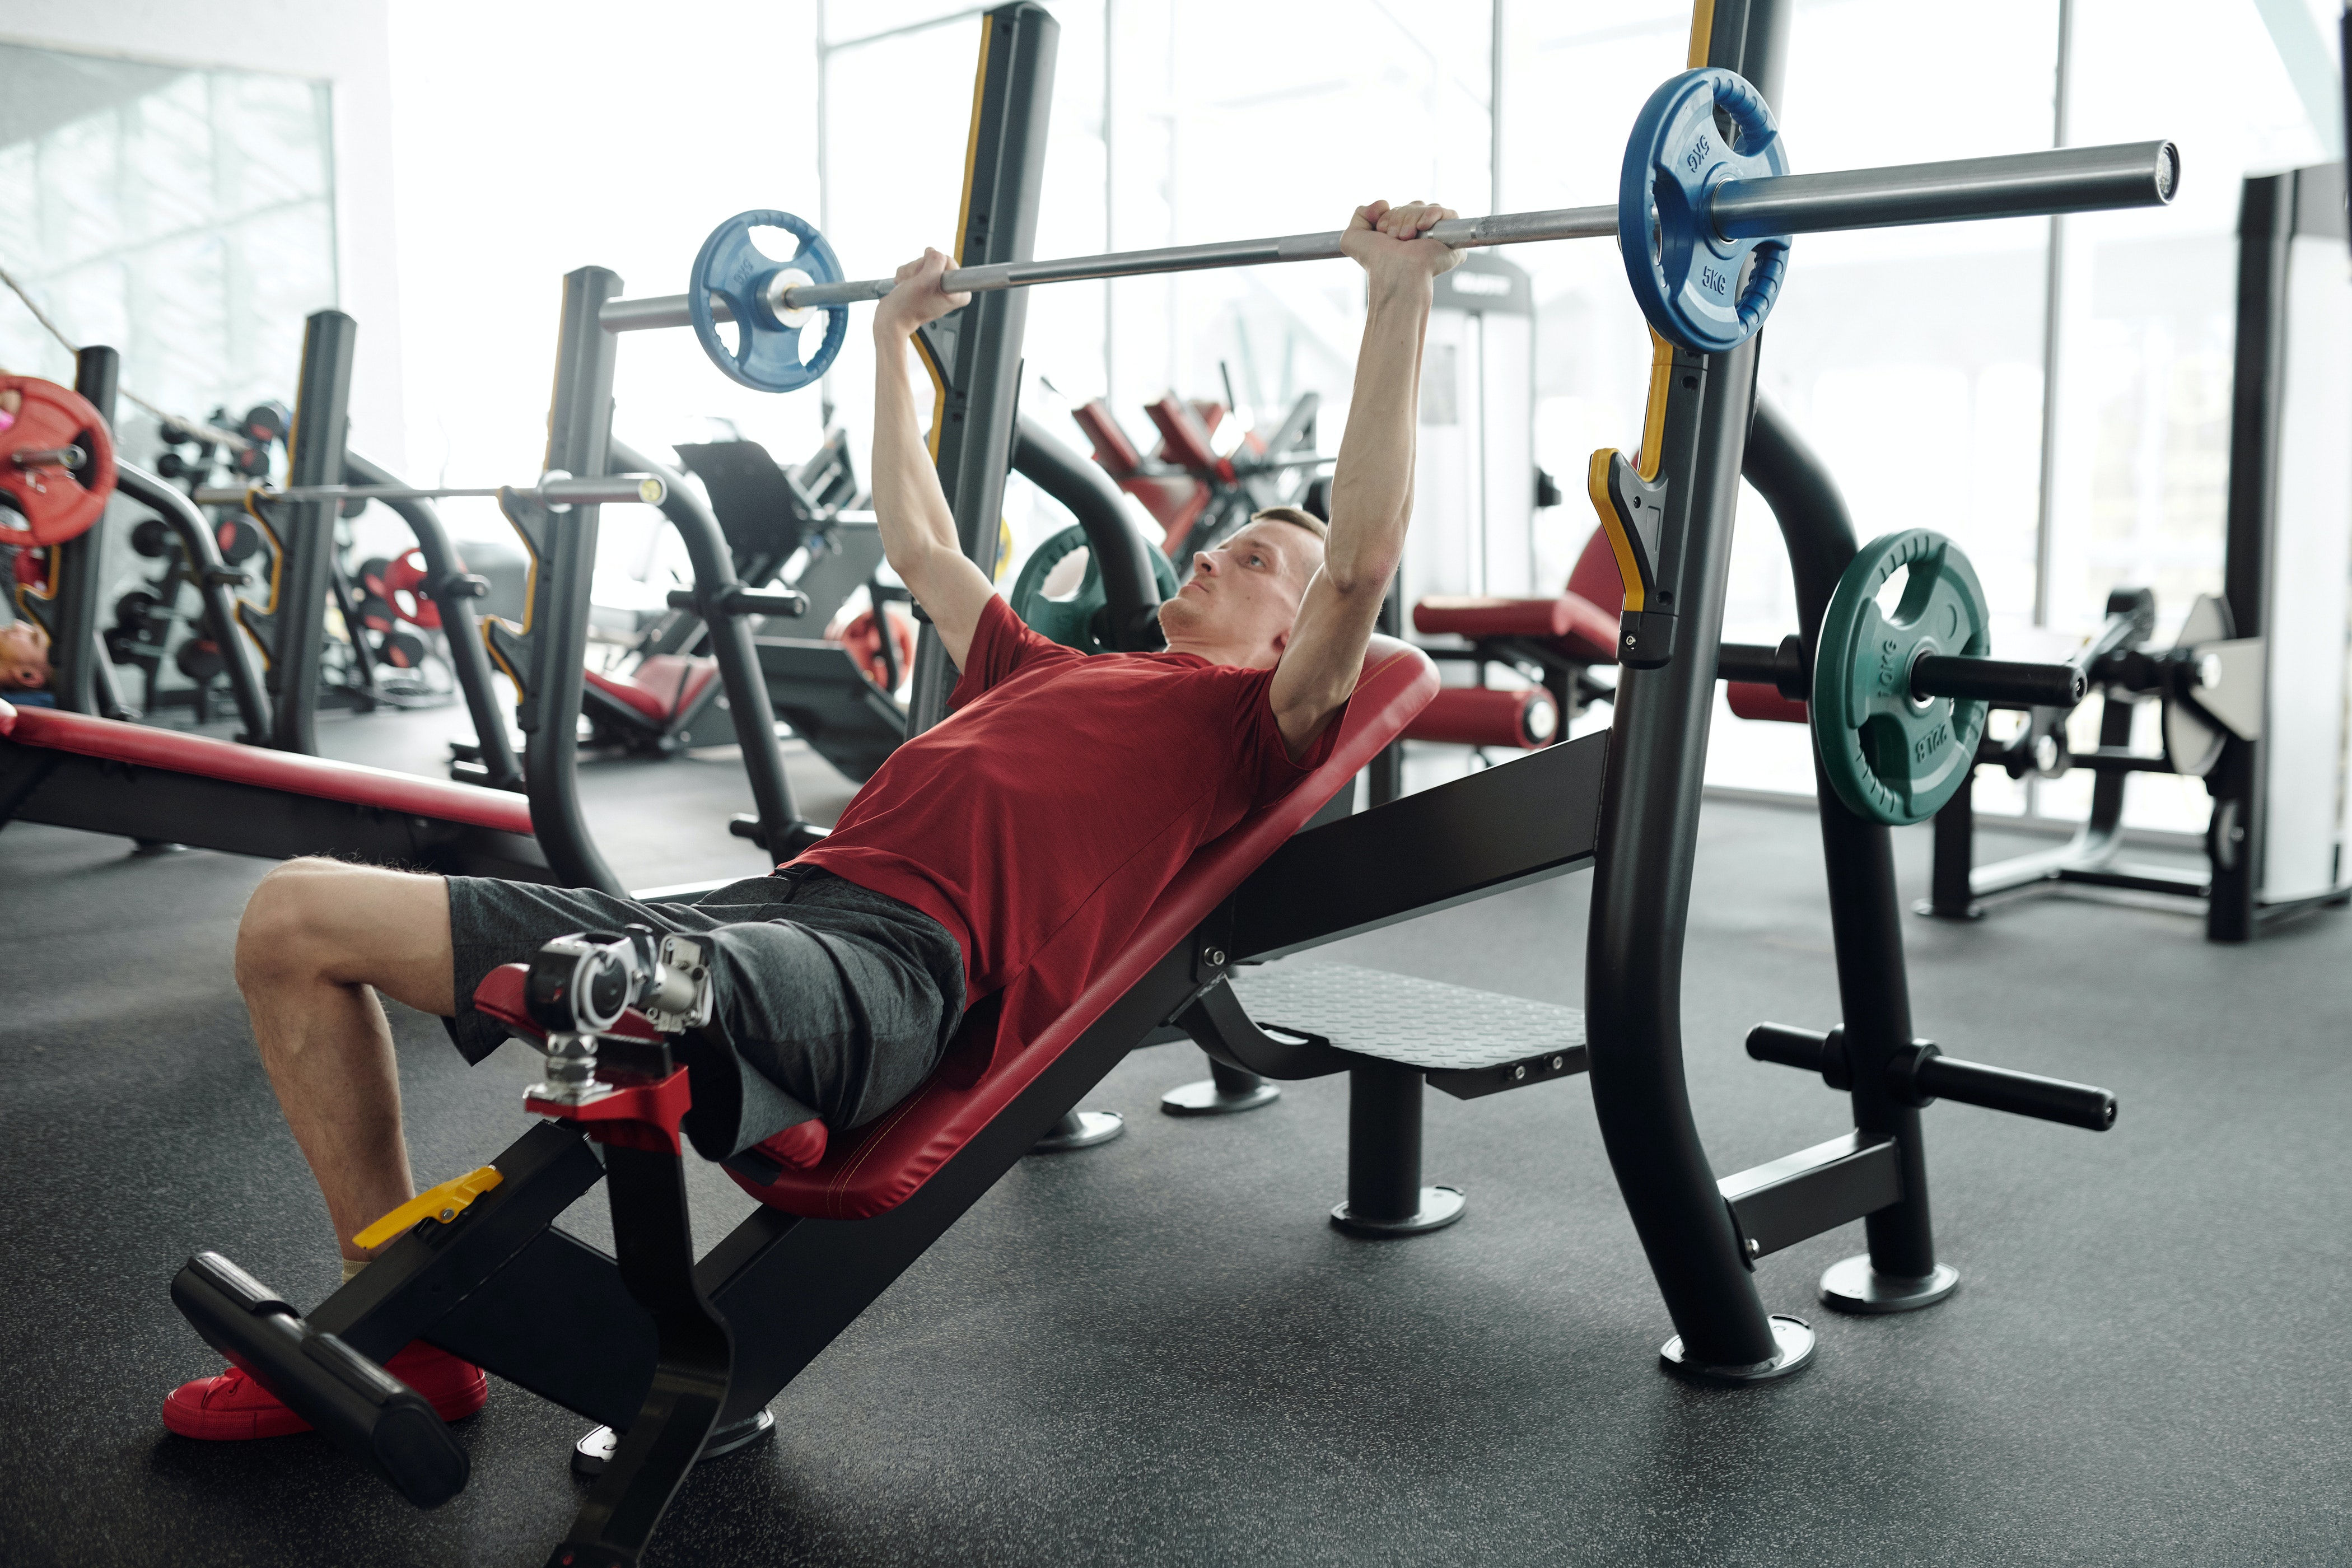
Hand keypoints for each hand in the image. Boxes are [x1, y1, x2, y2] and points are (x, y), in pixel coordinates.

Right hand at [873, 248, 971, 338]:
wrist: (890, 319)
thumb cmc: (907, 307)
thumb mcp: (925, 281)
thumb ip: (936, 261)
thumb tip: (933, 252)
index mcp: (959, 293)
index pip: (949, 261)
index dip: (932, 267)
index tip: (926, 282)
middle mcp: (951, 289)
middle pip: (936, 260)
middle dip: (920, 268)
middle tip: (915, 283)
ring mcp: (937, 285)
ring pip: (924, 261)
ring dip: (911, 271)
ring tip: (908, 285)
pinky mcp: (926, 282)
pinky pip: (917, 266)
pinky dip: (907, 273)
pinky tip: (906, 284)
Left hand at [1339, 200, 1461, 281]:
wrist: (1394, 272)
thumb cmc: (1376, 262)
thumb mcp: (1352, 237)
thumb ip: (1359, 214)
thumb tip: (1383, 203)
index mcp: (1401, 234)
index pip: (1399, 208)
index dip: (1388, 215)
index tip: (1382, 232)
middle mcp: (1419, 235)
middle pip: (1412, 205)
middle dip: (1399, 217)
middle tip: (1395, 238)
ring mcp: (1437, 236)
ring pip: (1426, 207)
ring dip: (1411, 219)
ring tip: (1406, 238)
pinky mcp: (1452, 238)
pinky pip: (1449, 213)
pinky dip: (1432, 215)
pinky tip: (1422, 228)